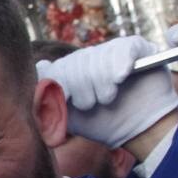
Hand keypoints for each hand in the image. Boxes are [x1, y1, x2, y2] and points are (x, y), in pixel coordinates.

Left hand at [37, 36, 177, 148]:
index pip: (55, 67)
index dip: (58, 82)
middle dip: (80, 86)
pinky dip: (120, 63)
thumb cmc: (101, 124)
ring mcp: (111, 52)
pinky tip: (120, 77)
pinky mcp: (137, 48)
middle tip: (90, 104)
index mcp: (70, 72)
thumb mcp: (68, 117)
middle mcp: (89, 58)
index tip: (66, 100)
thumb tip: (39, 68)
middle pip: (74, 61)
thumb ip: (47, 98)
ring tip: (107, 99)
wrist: (138, 130)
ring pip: (96, 56)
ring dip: (101, 81)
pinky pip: (123, 48)